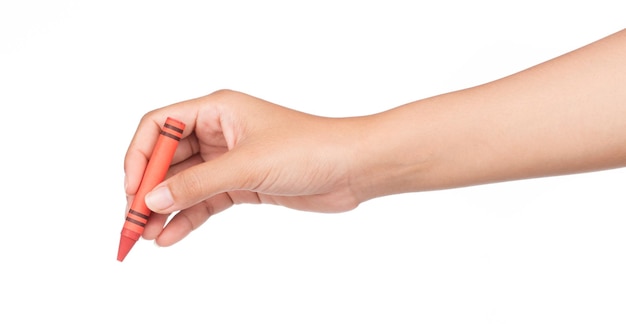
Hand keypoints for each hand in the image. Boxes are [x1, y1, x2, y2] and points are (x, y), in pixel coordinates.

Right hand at [124, 90, 364, 245]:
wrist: (353, 168)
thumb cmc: (309, 149)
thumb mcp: (246, 166)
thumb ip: (197, 184)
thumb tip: (152, 200)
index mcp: (217, 110)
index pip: (160, 127)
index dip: (140, 158)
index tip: (132, 191)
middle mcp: (220, 132)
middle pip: (168, 159)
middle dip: (148, 190)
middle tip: (133, 223)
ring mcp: (230, 160)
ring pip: (186, 184)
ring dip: (165, 209)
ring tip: (147, 238)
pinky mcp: (243, 184)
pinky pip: (205, 200)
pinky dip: (188, 218)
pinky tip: (171, 237)